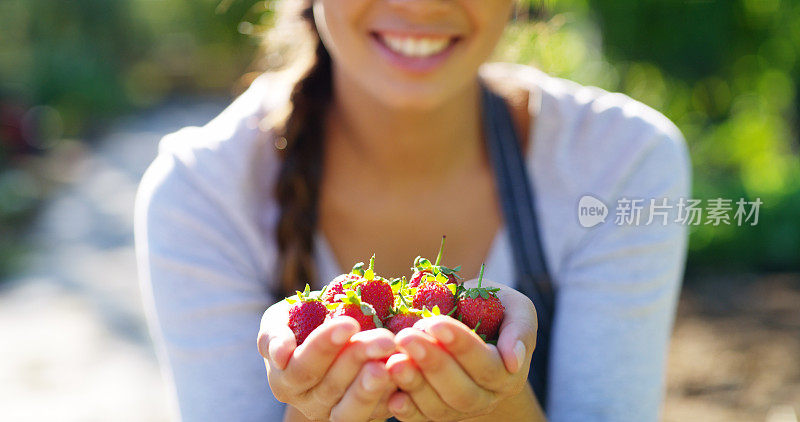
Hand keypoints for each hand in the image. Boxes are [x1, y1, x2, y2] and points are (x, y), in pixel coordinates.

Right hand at [257, 299, 397, 420]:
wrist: (329, 330)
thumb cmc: (302, 320)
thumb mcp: (281, 318)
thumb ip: (274, 334)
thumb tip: (281, 354)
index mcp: (285, 380)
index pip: (303, 367)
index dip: (324, 346)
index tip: (348, 323)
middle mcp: (309, 402)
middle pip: (332, 386)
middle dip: (358, 359)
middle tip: (384, 339)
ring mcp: (337, 412)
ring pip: (353, 408)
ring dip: (374, 386)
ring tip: (391, 363)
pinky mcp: (366, 415)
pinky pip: (378, 412)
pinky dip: (392, 394)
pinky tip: (405, 373)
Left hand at [385, 280, 538, 420]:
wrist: (470, 326)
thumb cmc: (490, 309)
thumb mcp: (513, 307)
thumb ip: (520, 328)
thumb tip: (513, 359)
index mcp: (508, 373)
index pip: (486, 364)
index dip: (460, 345)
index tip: (434, 323)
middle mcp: (486, 397)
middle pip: (461, 391)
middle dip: (432, 364)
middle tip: (406, 337)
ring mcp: (460, 411)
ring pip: (439, 408)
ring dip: (414, 385)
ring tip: (393, 360)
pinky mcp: (435, 414)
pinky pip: (422, 419)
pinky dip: (407, 411)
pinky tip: (391, 397)